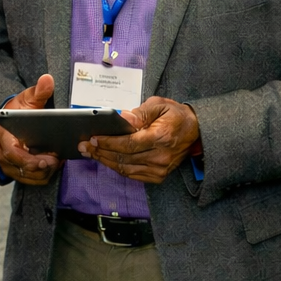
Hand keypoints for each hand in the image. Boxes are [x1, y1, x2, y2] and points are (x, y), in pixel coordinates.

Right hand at [0, 73, 63, 185]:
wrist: (10, 120)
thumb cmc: (18, 111)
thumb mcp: (27, 99)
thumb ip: (38, 91)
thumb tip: (47, 80)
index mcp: (4, 136)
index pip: (11, 153)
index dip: (28, 160)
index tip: (46, 160)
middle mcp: (3, 153)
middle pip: (21, 168)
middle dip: (41, 168)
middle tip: (57, 161)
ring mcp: (9, 164)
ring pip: (27, 176)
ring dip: (44, 173)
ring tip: (58, 162)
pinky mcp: (17, 170)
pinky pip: (31, 179)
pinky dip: (43, 175)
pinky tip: (54, 165)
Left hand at [80, 96, 199, 183]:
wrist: (195, 131)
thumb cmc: (176, 115)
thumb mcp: (159, 104)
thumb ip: (140, 112)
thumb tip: (122, 118)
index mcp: (161, 137)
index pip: (128, 144)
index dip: (108, 143)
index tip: (93, 138)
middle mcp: (160, 157)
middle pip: (124, 158)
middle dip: (101, 152)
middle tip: (85, 146)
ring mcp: (160, 169)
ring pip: (126, 169)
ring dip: (106, 161)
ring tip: (91, 153)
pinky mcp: (159, 175)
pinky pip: (133, 175)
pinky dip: (118, 168)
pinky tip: (107, 160)